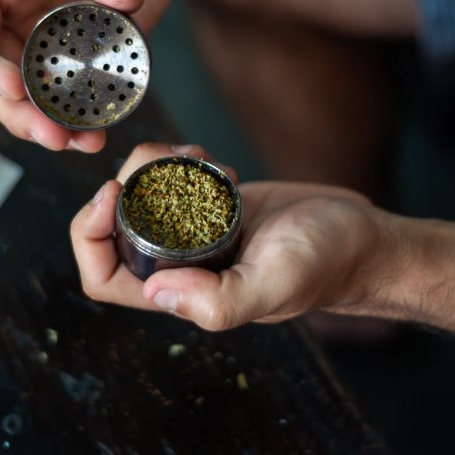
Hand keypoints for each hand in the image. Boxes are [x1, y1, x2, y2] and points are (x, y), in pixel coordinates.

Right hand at [0, 0, 182, 152]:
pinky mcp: (85, 57)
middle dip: (18, 113)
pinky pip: (74, 96)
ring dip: (49, 126)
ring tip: (81, 145)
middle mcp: (17, 16)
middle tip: (54, 135)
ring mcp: (49, 42)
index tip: (13, 87)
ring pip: (30, 99)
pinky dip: (83, 119)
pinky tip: (100, 134)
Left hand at [70, 143, 385, 329]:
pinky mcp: (213, 203)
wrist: (365, 236)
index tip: (111, 192)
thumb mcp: (274, 283)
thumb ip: (218, 301)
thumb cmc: (327, 264)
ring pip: (138, 198)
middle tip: (159, 159)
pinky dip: (175, 158)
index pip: (103, 277)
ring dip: (149, 166)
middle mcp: (180, 266)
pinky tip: (206, 154)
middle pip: (111, 228)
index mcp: (182, 295)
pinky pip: (169, 179)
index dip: (90, 235)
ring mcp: (195, 233)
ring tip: (190, 154)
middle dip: (121, 186)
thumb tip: (154, 292)